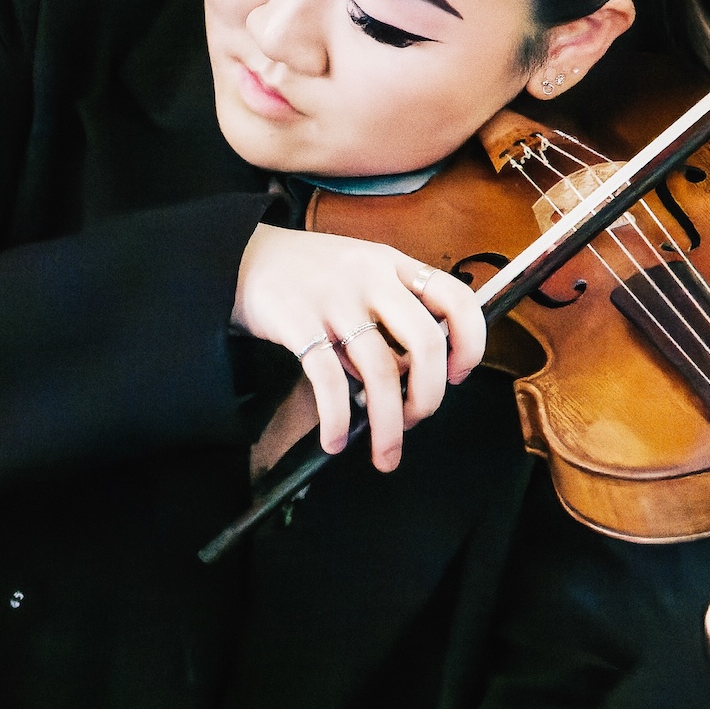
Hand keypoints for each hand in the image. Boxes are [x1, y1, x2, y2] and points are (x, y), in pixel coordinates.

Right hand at [232, 224, 485, 470]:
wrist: (239, 256)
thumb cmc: (307, 273)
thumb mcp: (360, 272)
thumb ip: (391, 310)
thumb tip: (416, 373)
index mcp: (393, 265)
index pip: (457, 297)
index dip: (470, 342)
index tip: (458, 374)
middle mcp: (371, 277)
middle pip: (426, 342)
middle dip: (430, 396)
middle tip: (417, 421)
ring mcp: (335, 298)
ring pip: (381, 371)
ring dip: (390, 424)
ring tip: (385, 452)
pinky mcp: (297, 321)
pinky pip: (329, 380)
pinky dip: (338, 420)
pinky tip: (336, 440)